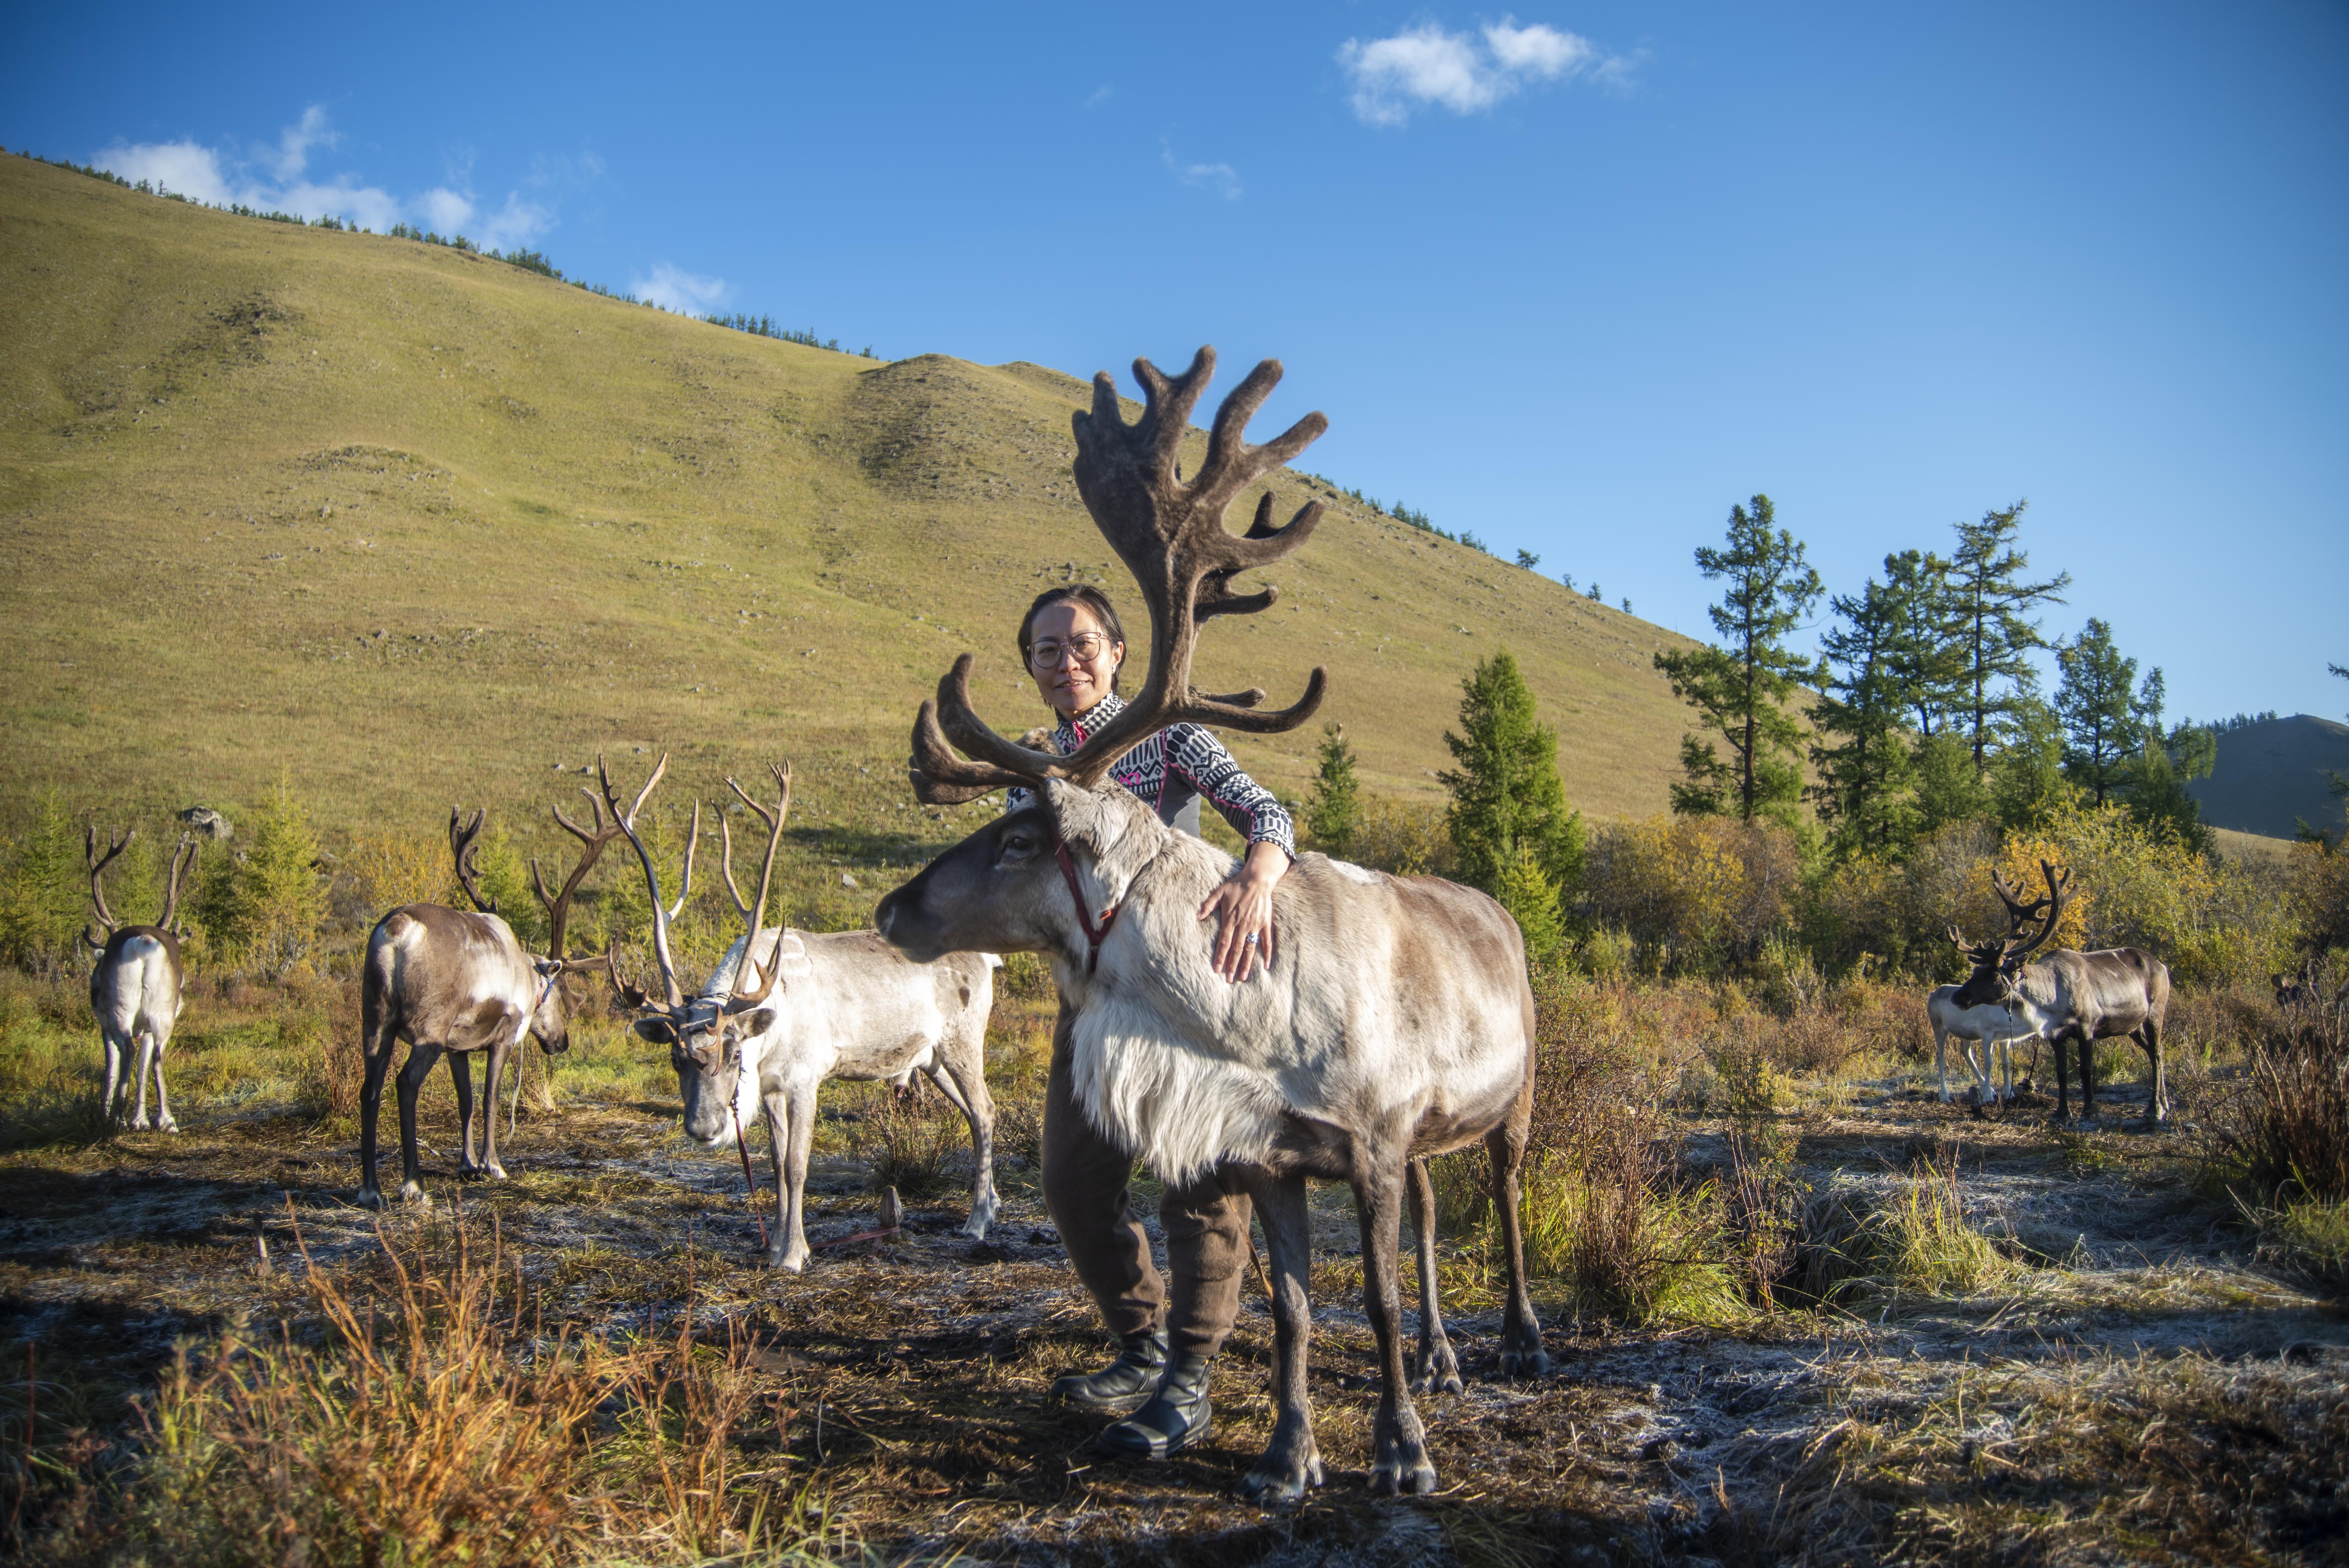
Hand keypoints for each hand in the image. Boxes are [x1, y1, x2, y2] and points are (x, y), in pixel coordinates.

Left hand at [1199, 842, 1289, 982]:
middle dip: (1232, 965)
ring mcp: (1255, 925)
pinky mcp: (1266, 923)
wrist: (1257, 880)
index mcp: (1230, 919)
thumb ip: (1208, 905)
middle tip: (1229, 979)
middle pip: (1237, 949)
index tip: (1217, 969)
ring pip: (1250, 948)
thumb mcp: (1219, 892)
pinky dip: (1267, 954)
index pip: (1224, 942)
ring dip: (1247, 964)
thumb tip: (1197, 916)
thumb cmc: (1236, 886)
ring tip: (1243, 977)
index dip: (1220, 956)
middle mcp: (1243, 924)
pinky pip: (1267, 941)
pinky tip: (1266, 966)